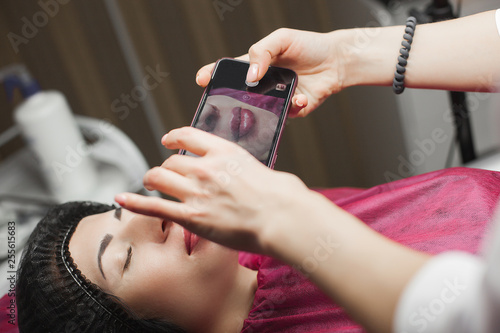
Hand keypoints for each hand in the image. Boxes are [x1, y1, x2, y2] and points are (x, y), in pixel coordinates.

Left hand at [115, 127, 310, 253]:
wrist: (282, 216)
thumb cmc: (279, 195)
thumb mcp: (259, 167)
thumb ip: (239, 166)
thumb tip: (237, 171)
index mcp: (223, 151)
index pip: (186, 135)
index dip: (172, 137)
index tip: (168, 140)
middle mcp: (205, 168)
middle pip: (171, 161)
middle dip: (166, 168)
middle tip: (166, 175)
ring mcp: (196, 192)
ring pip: (159, 178)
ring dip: (152, 179)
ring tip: (150, 183)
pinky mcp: (192, 217)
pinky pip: (154, 207)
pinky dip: (134, 202)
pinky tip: (121, 199)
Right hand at [196, 28, 343, 116]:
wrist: (337, 60)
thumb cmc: (309, 46)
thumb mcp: (282, 38)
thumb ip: (262, 52)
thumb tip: (251, 75)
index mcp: (256, 66)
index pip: (229, 72)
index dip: (212, 75)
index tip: (201, 79)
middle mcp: (263, 86)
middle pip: (240, 95)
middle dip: (232, 100)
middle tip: (231, 100)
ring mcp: (276, 100)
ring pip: (261, 110)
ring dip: (265, 106)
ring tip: (276, 94)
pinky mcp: (293, 111)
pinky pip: (286, 114)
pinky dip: (293, 106)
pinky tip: (300, 97)